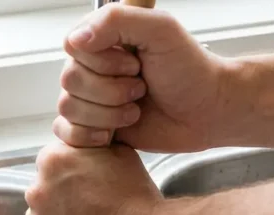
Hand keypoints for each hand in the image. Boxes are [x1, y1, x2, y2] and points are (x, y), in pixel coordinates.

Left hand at [23, 141, 164, 214]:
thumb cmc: (137, 198)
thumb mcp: (119, 153)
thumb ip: (92, 148)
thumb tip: (86, 148)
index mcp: (53, 160)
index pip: (52, 161)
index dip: (71, 173)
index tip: (87, 184)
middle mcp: (37, 190)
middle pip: (43, 191)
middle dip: (61, 198)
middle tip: (89, 209)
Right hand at [55, 4, 234, 152]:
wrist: (207, 113)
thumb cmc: (190, 70)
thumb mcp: (161, 30)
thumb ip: (117, 19)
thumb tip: (77, 39)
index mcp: (105, 39)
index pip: (73, 46)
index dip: (101, 61)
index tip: (134, 63)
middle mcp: (93, 67)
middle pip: (70, 80)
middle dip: (110, 91)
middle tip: (141, 89)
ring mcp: (92, 99)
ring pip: (68, 108)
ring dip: (107, 114)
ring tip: (135, 111)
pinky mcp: (94, 127)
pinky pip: (66, 132)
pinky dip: (89, 135)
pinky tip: (114, 133)